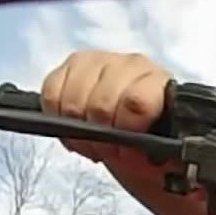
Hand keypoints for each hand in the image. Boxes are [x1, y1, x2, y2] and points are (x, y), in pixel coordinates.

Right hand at [41, 50, 173, 178]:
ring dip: (77, 129)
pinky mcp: (72, 65)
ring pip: (72, 100)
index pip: (135, 102)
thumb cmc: (155, 139)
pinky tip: (74, 127)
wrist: (145, 126)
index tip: (125, 152)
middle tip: (106, 151)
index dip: (124, 132)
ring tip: (91, 141)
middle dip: (99, 137)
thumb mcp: (164, 153)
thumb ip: (157, 151)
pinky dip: (57, 116)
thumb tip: (132, 151)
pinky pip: (50, 91)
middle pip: (98, 104)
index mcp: (159, 84)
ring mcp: (99, 61)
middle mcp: (129, 65)